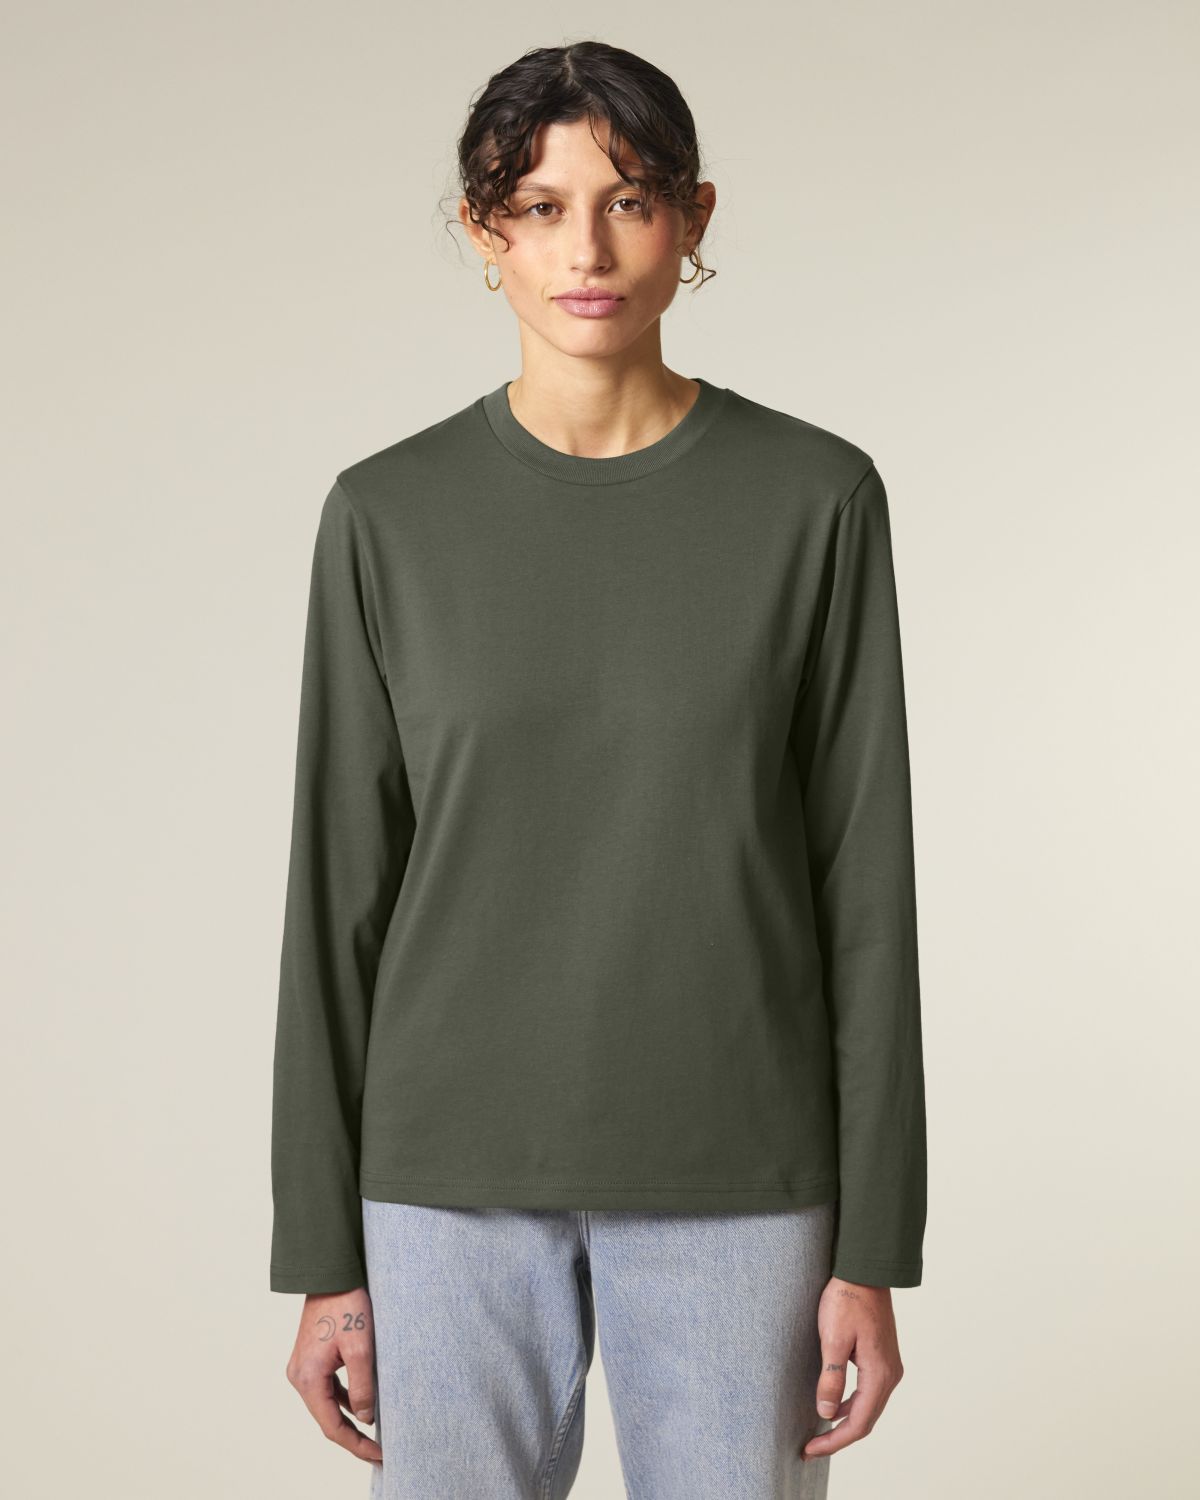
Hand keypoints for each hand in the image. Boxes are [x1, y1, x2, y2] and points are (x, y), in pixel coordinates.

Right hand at [285, 1286, 382, 1466]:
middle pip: (328, 1419)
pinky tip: (365, 1404)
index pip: (332, 1426)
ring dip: (351, 1419)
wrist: (330, 1272)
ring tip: (376, 1434)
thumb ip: (363, 1386)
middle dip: (354, 1437)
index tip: (380, 1455)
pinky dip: (346, 1399)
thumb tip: (367, 1418)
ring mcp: (303, 1367)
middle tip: (380, 1451)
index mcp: (308, 1378)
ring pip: (329, 1404)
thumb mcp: (361, 1347)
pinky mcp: (311, 1358)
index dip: (356, 1445)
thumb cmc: (346, 1304)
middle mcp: (300, 1377)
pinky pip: (329, 1388)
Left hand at [802, 1275, 904, 1460]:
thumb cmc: (848, 1300)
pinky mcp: (882, 1357)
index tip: (810, 1450)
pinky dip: (851, 1404)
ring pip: (868, 1407)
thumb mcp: (833, 1338)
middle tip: (811, 1448)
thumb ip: (831, 1377)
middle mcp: (889, 1375)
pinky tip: (833, 1405)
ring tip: (819, 1432)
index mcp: (880, 1374)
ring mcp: (888, 1366)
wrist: (865, 1270)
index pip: (858, 1423)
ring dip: (845, 1421)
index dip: (834, 1441)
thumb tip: (826, 1413)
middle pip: (865, 1420)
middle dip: (838, 1437)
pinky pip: (868, 1392)